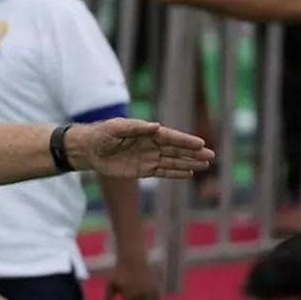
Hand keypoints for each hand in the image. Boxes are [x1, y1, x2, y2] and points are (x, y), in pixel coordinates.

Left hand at [69, 119, 214, 178]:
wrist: (89, 149)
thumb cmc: (102, 134)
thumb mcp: (116, 128)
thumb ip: (135, 127)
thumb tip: (156, 126)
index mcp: (147, 132)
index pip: (170, 137)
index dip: (185, 141)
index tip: (200, 143)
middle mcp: (151, 145)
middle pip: (176, 150)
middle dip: (193, 153)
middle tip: (211, 156)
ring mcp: (148, 158)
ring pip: (172, 161)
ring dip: (188, 163)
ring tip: (205, 165)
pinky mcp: (143, 170)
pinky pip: (162, 172)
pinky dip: (175, 173)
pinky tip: (188, 173)